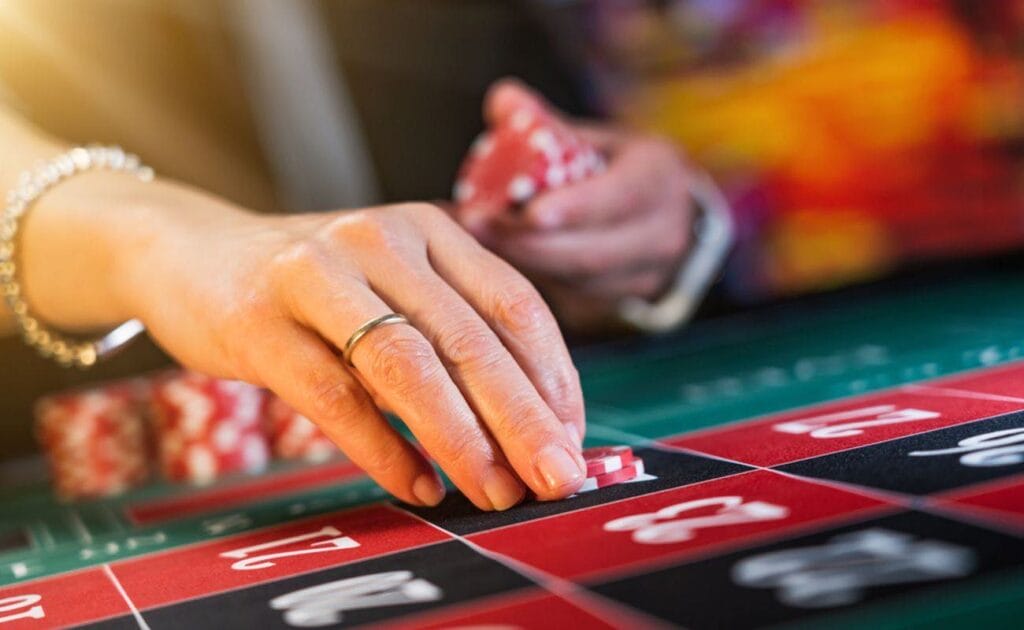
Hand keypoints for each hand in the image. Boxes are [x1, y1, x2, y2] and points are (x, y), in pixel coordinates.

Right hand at [118, 200, 585, 510]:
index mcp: (429, 230)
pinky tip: (417, 486)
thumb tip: (533, 422)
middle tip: (556, 478)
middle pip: (470, 339)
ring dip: (461, 439)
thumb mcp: (391, 282)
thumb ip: (451, 329)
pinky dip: (382, 449)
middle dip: (523, 419)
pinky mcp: (259, 320)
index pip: (515, 303)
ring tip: (495, 492)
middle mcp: (381, 241)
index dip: (553, 378)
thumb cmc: (311, 283)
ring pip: (407, 365)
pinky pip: (334, 395)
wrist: (189, 251)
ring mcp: (317, 275)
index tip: (573, 439)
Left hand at [455, 80, 694, 329]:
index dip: (576, 207)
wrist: (673, 220)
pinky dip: (532, 279)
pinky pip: (573, 297)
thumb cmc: (622, 171)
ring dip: (523, 263)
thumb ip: (548, 124)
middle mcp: (661, 233)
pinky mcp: (622, 301)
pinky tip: (492, 262)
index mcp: (658, 178)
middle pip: (592, 252)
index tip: (531, 212)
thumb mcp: (598, 140)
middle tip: (476, 223)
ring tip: (474, 240)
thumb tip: (502, 101)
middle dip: (529, 242)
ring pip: (579, 281)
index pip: (621, 196)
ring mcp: (645, 275)